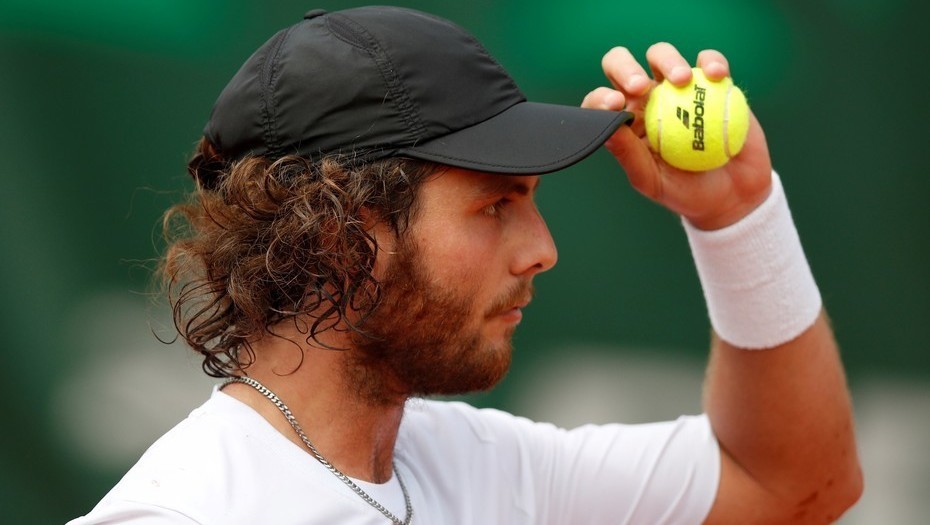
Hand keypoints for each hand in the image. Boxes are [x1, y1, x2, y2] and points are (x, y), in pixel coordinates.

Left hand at [582, 43, 772, 229]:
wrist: (734, 194)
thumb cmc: (686, 191)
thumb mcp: (653, 181)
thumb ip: (629, 156)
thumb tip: (607, 130)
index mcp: (626, 122)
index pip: (602, 101)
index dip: (601, 98)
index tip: (615, 104)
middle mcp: (646, 100)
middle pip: (623, 65)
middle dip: (625, 66)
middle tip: (640, 86)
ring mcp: (677, 88)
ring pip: (661, 55)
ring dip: (668, 60)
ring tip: (682, 80)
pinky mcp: (711, 82)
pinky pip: (708, 61)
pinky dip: (712, 62)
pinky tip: (717, 75)